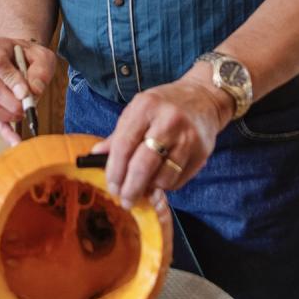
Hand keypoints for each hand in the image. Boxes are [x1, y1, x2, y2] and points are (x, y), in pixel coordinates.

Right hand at [0, 36, 56, 144]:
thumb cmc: (29, 55)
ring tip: (24, 113)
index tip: (25, 93)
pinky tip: (17, 142)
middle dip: (12, 102)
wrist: (19, 56)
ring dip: (8, 114)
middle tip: (28, 106)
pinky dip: (6, 133)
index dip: (10, 80)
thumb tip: (34, 91)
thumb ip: (40, 70)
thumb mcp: (41, 55)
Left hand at [91, 67, 233, 208]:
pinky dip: (166, 184)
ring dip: (150, 188)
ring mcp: (188, 137)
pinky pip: (179, 180)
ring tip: (144, 186)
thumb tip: (95, 155)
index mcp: (147, 107)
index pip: (124, 145)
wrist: (204, 98)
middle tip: (124, 200)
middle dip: (130, 188)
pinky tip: (161, 177)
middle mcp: (169, 121)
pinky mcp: (201, 152)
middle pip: (143, 165)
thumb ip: (118, 134)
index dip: (114, 170)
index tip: (111, 186)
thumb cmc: (164, 105)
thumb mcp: (138, 110)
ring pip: (163, 178)